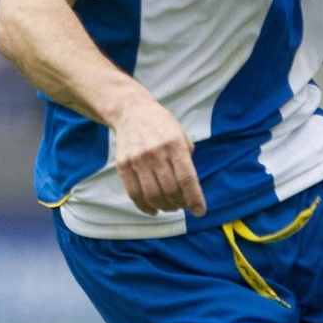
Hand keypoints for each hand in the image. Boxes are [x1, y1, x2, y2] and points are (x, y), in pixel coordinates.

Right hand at [113, 93, 205, 216]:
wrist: (131, 112)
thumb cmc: (161, 124)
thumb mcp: (181, 134)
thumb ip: (187, 157)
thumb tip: (191, 185)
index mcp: (174, 144)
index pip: (187, 178)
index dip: (194, 198)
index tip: (200, 211)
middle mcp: (156, 152)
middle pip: (170, 189)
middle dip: (180, 204)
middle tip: (183, 206)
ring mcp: (137, 159)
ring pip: (152, 194)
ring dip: (164, 207)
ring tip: (171, 208)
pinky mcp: (123, 165)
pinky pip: (134, 193)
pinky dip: (145, 207)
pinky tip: (153, 210)